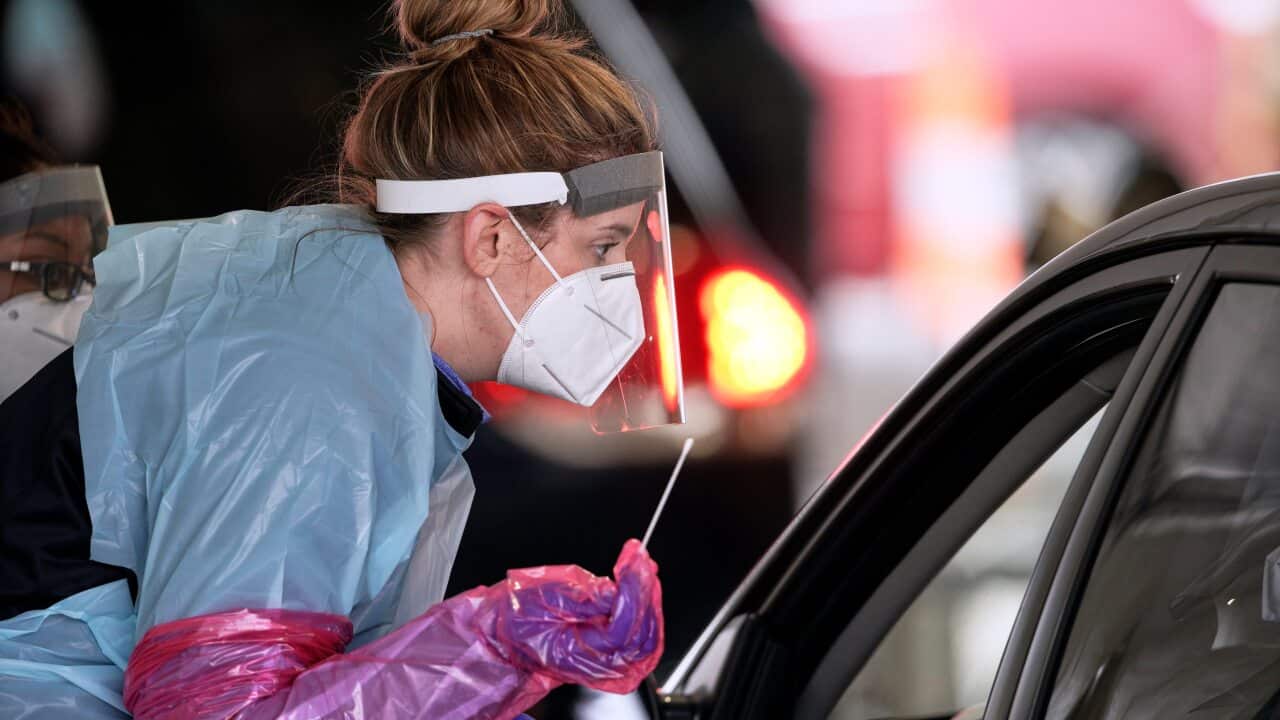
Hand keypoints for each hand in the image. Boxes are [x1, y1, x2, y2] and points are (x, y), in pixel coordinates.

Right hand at [491, 539, 663, 693]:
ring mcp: (609, 667)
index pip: (621, 629)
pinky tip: (642, 584)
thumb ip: (584, 597)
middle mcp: (596, 668)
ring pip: (647, 638)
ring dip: (649, 598)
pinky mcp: (616, 658)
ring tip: (641, 565)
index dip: (632, 590)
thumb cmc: (517, 619)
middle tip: (639, 557)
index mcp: (575, 656)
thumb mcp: (543, 597)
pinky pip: (642, 639)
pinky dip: (646, 610)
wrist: (508, 639)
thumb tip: (616, 590)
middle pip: (641, 635)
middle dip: (645, 590)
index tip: (633, 556)